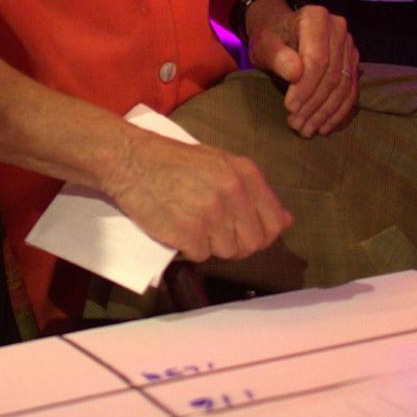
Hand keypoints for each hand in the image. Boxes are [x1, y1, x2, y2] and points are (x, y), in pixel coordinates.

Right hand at [105, 133, 290, 262]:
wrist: (130, 160)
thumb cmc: (173, 162)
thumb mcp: (219, 163)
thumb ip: (253, 191)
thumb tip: (286, 221)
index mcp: (244, 173)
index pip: (274, 222)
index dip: (262, 234)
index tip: (244, 232)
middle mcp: (233, 193)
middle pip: (253, 244)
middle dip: (236, 244)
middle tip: (213, 232)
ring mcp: (211, 214)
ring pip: (227, 252)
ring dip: (210, 245)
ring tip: (190, 223)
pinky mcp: (189, 232)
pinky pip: (200, 256)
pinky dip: (188, 249)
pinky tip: (176, 228)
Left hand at [247, 0, 359, 136]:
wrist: (280, 30)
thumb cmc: (270, 37)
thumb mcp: (264, 44)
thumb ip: (277, 56)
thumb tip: (295, 73)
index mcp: (316, 18)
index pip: (317, 60)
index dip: (305, 87)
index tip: (290, 108)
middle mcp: (339, 28)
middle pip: (332, 74)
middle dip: (314, 104)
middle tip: (296, 125)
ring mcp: (349, 45)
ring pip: (343, 85)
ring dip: (325, 112)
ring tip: (307, 130)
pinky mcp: (352, 61)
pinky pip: (351, 90)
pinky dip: (338, 111)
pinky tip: (324, 127)